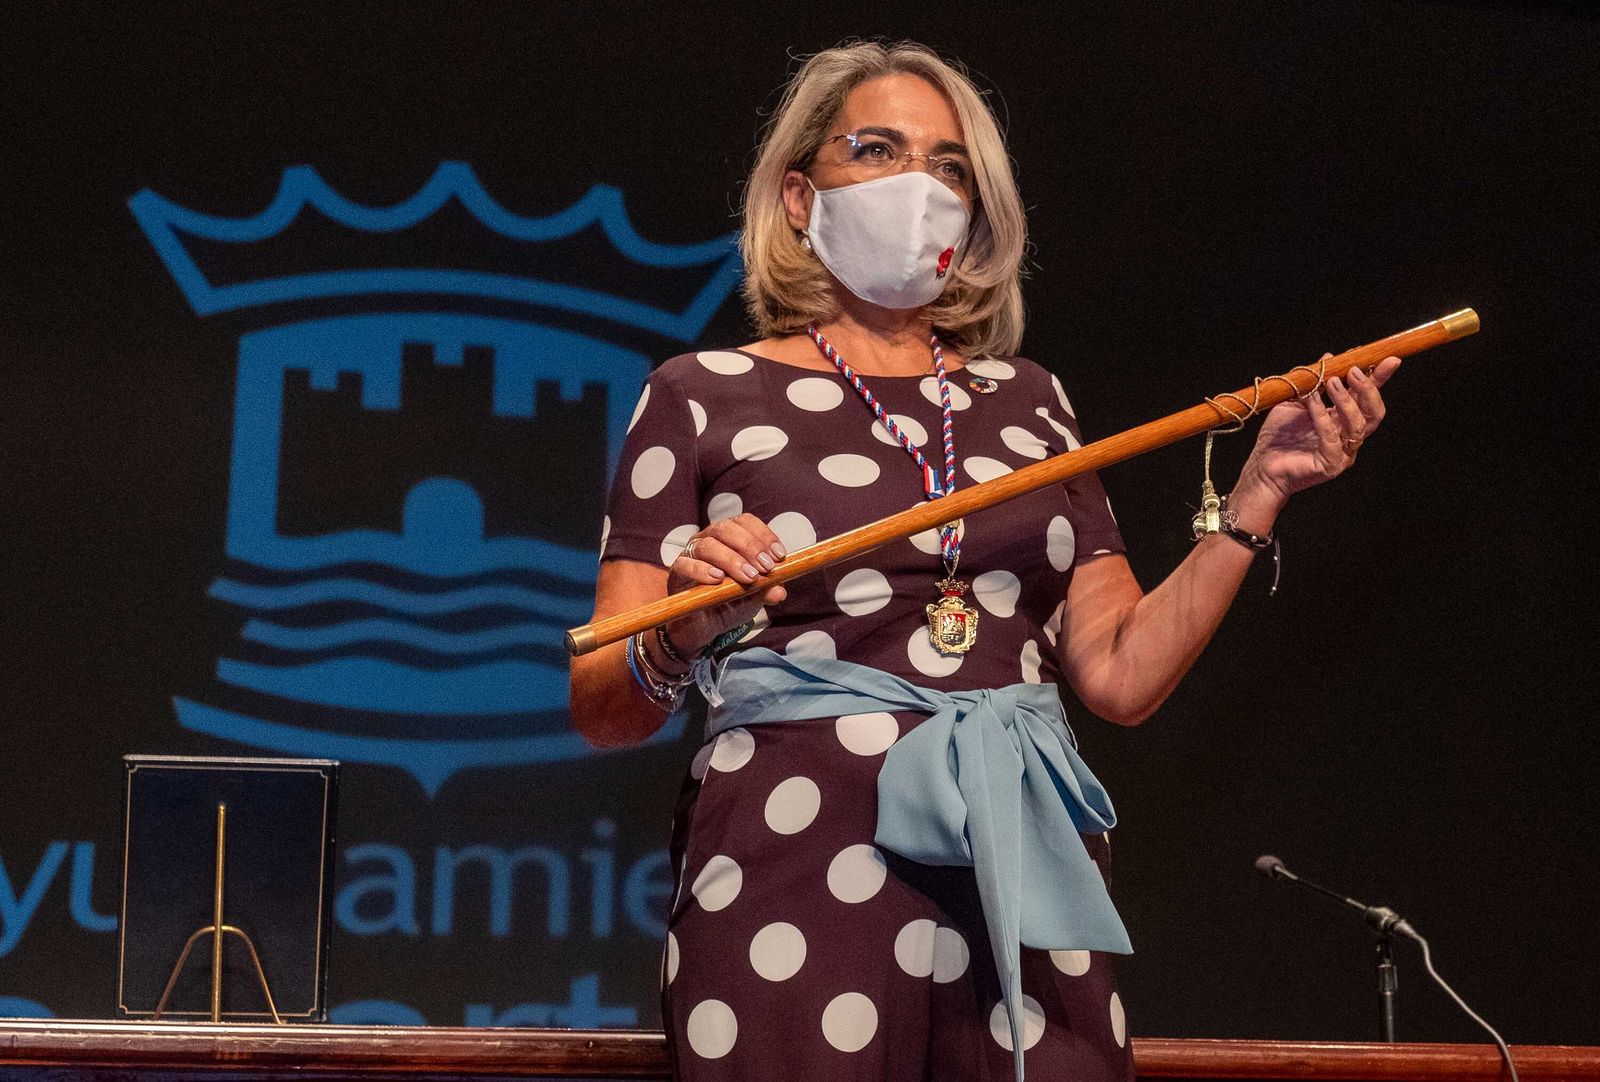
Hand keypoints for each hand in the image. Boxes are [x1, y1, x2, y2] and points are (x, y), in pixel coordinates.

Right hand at [662, 513, 788, 654]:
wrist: (703, 627)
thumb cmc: (729, 602)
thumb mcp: (753, 597)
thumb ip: (766, 590)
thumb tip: (780, 591)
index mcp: (729, 538)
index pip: (745, 522)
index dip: (763, 535)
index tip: (779, 555)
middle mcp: (709, 539)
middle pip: (726, 529)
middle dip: (750, 546)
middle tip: (766, 567)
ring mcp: (691, 554)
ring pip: (708, 545)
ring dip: (731, 560)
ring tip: (749, 577)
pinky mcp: (677, 573)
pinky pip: (686, 565)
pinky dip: (702, 570)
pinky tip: (717, 579)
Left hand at [1231, 354, 1400, 522]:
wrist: (1261, 466)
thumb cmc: (1278, 436)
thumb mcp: (1297, 401)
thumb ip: (1314, 383)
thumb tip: (1330, 358)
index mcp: (1344, 421)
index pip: (1368, 398)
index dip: (1379, 379)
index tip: (1388, 359)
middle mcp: (1348, 437)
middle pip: (1373, 413)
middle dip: (1368, 389)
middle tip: (1354, 370)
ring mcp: (1343, 453)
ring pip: (1357, 425)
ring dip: (1346, 400)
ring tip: (1332, 382)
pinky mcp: (1330, 464)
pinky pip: (1331, 437)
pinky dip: (1322, 416)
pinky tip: (1312, 400)